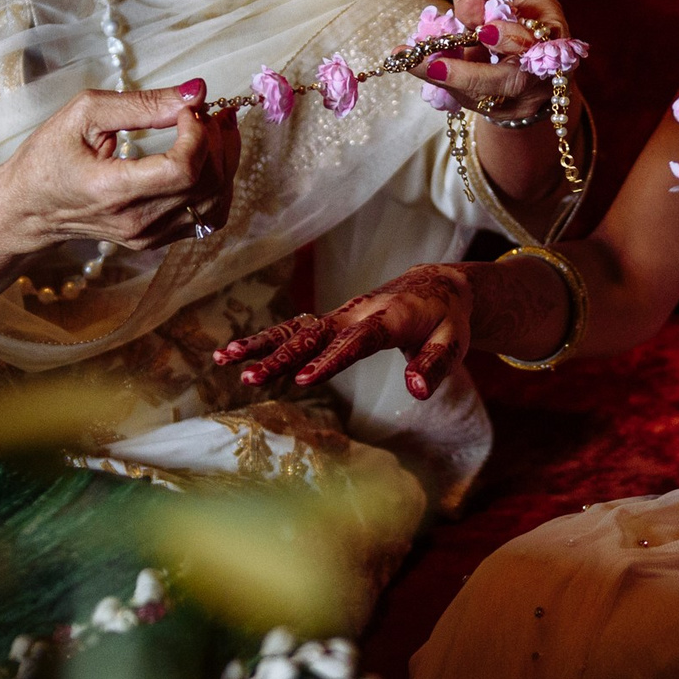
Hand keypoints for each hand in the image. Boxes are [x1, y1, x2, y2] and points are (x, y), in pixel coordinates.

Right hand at [0, 82, 238, 253]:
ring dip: (224, 161)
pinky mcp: (156, 240)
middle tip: (207, 112)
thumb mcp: (84, 115)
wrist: (28, 209)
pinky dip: (216, 183)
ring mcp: (149, 236)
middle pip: (206, 184)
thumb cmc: (48, 157)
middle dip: (218, 141)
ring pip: (214, 202)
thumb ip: (142, 104)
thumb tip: (197, 92)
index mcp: (113, 190)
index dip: (197, 133)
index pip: (182, 169)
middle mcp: (136, 221)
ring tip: (213, 128)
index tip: (186, 109)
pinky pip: (206, 216)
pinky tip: (206, 156)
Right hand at [214, 264, 472, 399]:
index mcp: (388, 319)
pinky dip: (267, 340)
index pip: (354, 342)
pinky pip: (296, 329)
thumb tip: (417, 391)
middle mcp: (357, 313)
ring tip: (223, 358)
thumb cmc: (448, 319)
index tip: (303, 380)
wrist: (439, 287)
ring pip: (295, 328)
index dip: (329, 360)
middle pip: (313, 334)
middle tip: (249, 376)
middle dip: (280, 356)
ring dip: (261, 343)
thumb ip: (435, 366)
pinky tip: (235, 354)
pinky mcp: (333, 321)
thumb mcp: (454, 342)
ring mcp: (341, 316)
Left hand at [416, 0, 577, 126]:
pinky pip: (473, 103)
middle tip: (431, 63)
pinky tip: (419, 66)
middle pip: (513, 82)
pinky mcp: (505, 112)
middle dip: (470, 74)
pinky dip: (444, 85)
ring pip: (488, 98)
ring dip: (445, 80)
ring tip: (408, 60)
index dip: (511, 38)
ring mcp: (527, 98)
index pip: (539, 41)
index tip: (482, 30)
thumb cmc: (508, 6)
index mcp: (552, 31)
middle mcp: (545, 71)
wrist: (517, 46)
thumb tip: (468, 12)